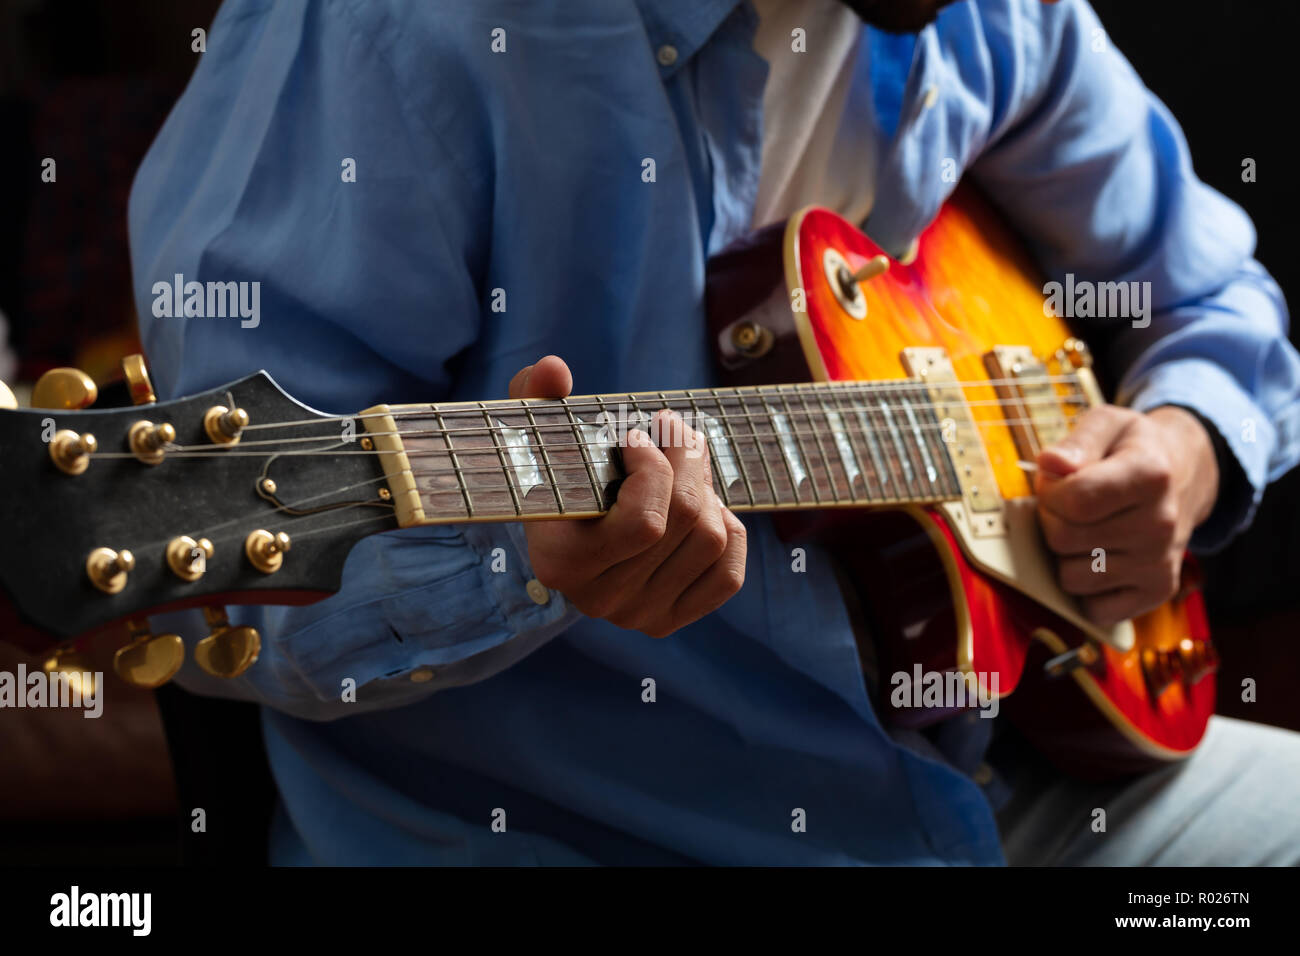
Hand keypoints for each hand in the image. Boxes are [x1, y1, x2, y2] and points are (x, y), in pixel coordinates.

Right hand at [508, 356, 747, 636]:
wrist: (563, 534)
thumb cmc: (556, 474)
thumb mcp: (540, 433)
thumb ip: (537, 397)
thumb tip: (554, 369)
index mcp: (561, 564)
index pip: (645, 522)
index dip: (654, 466)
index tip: (636, 437)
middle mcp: (600, 600)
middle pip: (685, 520)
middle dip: (688, 459)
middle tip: (674, 430)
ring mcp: (638, 616)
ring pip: (710, 539)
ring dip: (708, 490)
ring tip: (686, 465)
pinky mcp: (670, 619)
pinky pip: (728, 573)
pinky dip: (726, 531)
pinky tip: (700, 510)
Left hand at [1035, 405, 1217, 626]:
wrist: (1182, 476)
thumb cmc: (1131, 449)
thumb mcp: (1108, 424)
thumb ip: (1077, 441)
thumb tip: (1051, 464)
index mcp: (1151, 476)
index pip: (1074, 502)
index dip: (1049, 492)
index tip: (1057, 482)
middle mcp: (1162, 524)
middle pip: (1065, 540)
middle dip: (1051, 520)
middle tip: (1068, 504)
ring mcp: (1161, 563)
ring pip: (1072, 578)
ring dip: (1065, 555)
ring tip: (1086, 528)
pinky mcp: (1157, 591)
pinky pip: (1094, 608)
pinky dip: (1085, 587)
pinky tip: (1098, 557)